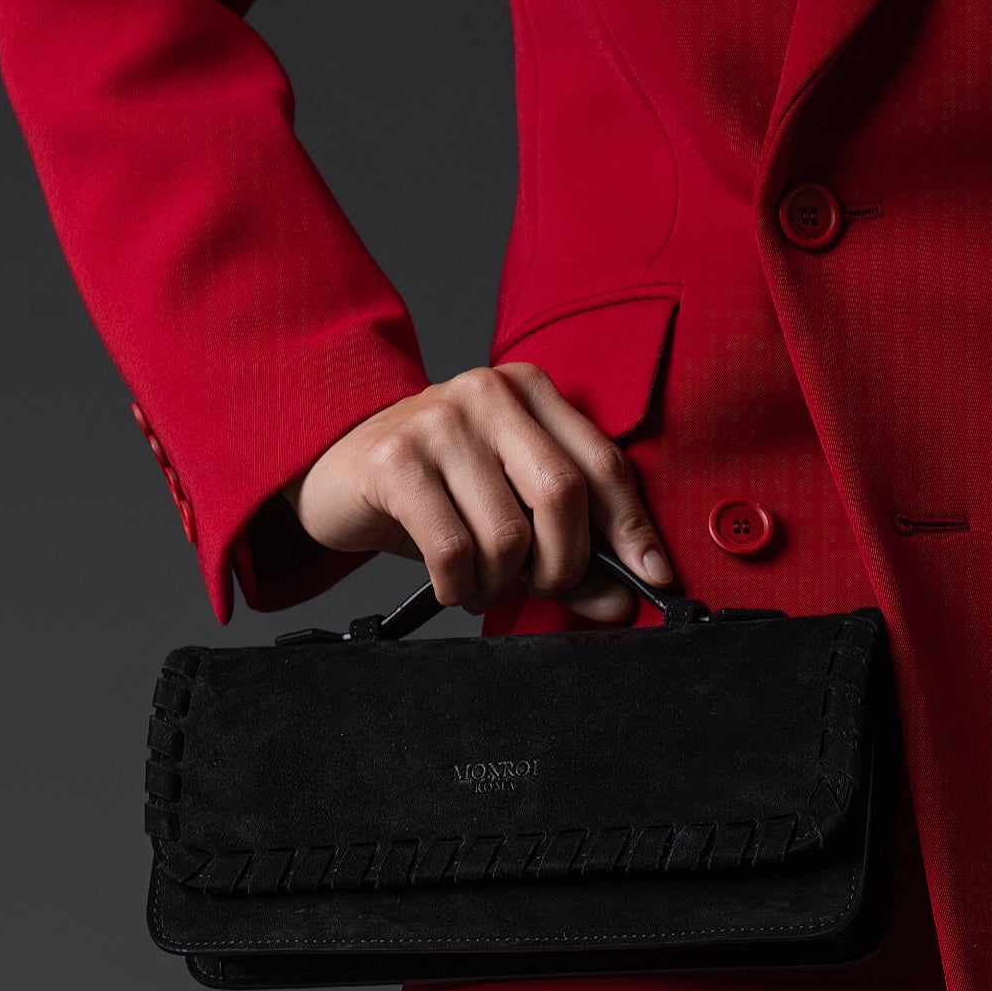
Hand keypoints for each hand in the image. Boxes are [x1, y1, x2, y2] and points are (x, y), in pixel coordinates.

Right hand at [289, 365, 675, 621]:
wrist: (338, 468)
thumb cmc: (437, 489)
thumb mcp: (509, 508)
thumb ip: (570, 551)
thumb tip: (624, 599)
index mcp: (530, 391)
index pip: (602, 464)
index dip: (633, 529)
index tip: (653, 577)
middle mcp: (489, 392)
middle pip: (563, 496)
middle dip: (562, 564)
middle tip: (539, 585)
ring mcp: (439, 421)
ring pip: (508, 535)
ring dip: (499, 583)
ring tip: (480, 580)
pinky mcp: (396, 460)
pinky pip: (454, 551)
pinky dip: (460, 587)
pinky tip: (450, 581)